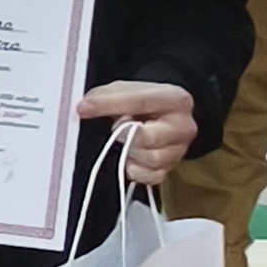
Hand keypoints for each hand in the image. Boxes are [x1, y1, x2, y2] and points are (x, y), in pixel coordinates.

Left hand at [80, 81, 198, 187]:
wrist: (162, 117)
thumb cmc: (145, 104)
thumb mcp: (127, 90)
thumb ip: (108, 95)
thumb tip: (85, 107)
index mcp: (175, 99)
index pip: (140, 101)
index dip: (109, 105)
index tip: (84, 108)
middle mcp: (183, 126)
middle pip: (149, 137)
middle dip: (125, 135)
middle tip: (115, 130)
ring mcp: (179, 150)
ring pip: (150, 159)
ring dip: (130, 153)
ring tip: (125, 142)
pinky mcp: (170, 169)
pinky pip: (150, 177)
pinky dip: (135, 169)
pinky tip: (131, 157)